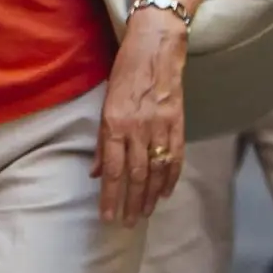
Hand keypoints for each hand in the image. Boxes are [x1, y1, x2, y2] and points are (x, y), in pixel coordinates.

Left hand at [95, 14, 186, 225]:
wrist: (155, 48)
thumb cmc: (124, 73)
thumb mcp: (105, 103)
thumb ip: (101, 140)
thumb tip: (95, 172)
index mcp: (115, 122)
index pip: (111, 169)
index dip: (109, 196)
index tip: (107, 216)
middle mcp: (137, 128)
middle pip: (134, 175)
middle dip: (130, 202)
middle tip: (126, 223)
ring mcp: (160, 126)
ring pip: (155, 171)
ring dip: (149, 197)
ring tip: (143, 215)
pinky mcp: (177, 123)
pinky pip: (174, 157)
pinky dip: (170, 179)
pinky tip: (164, 194)